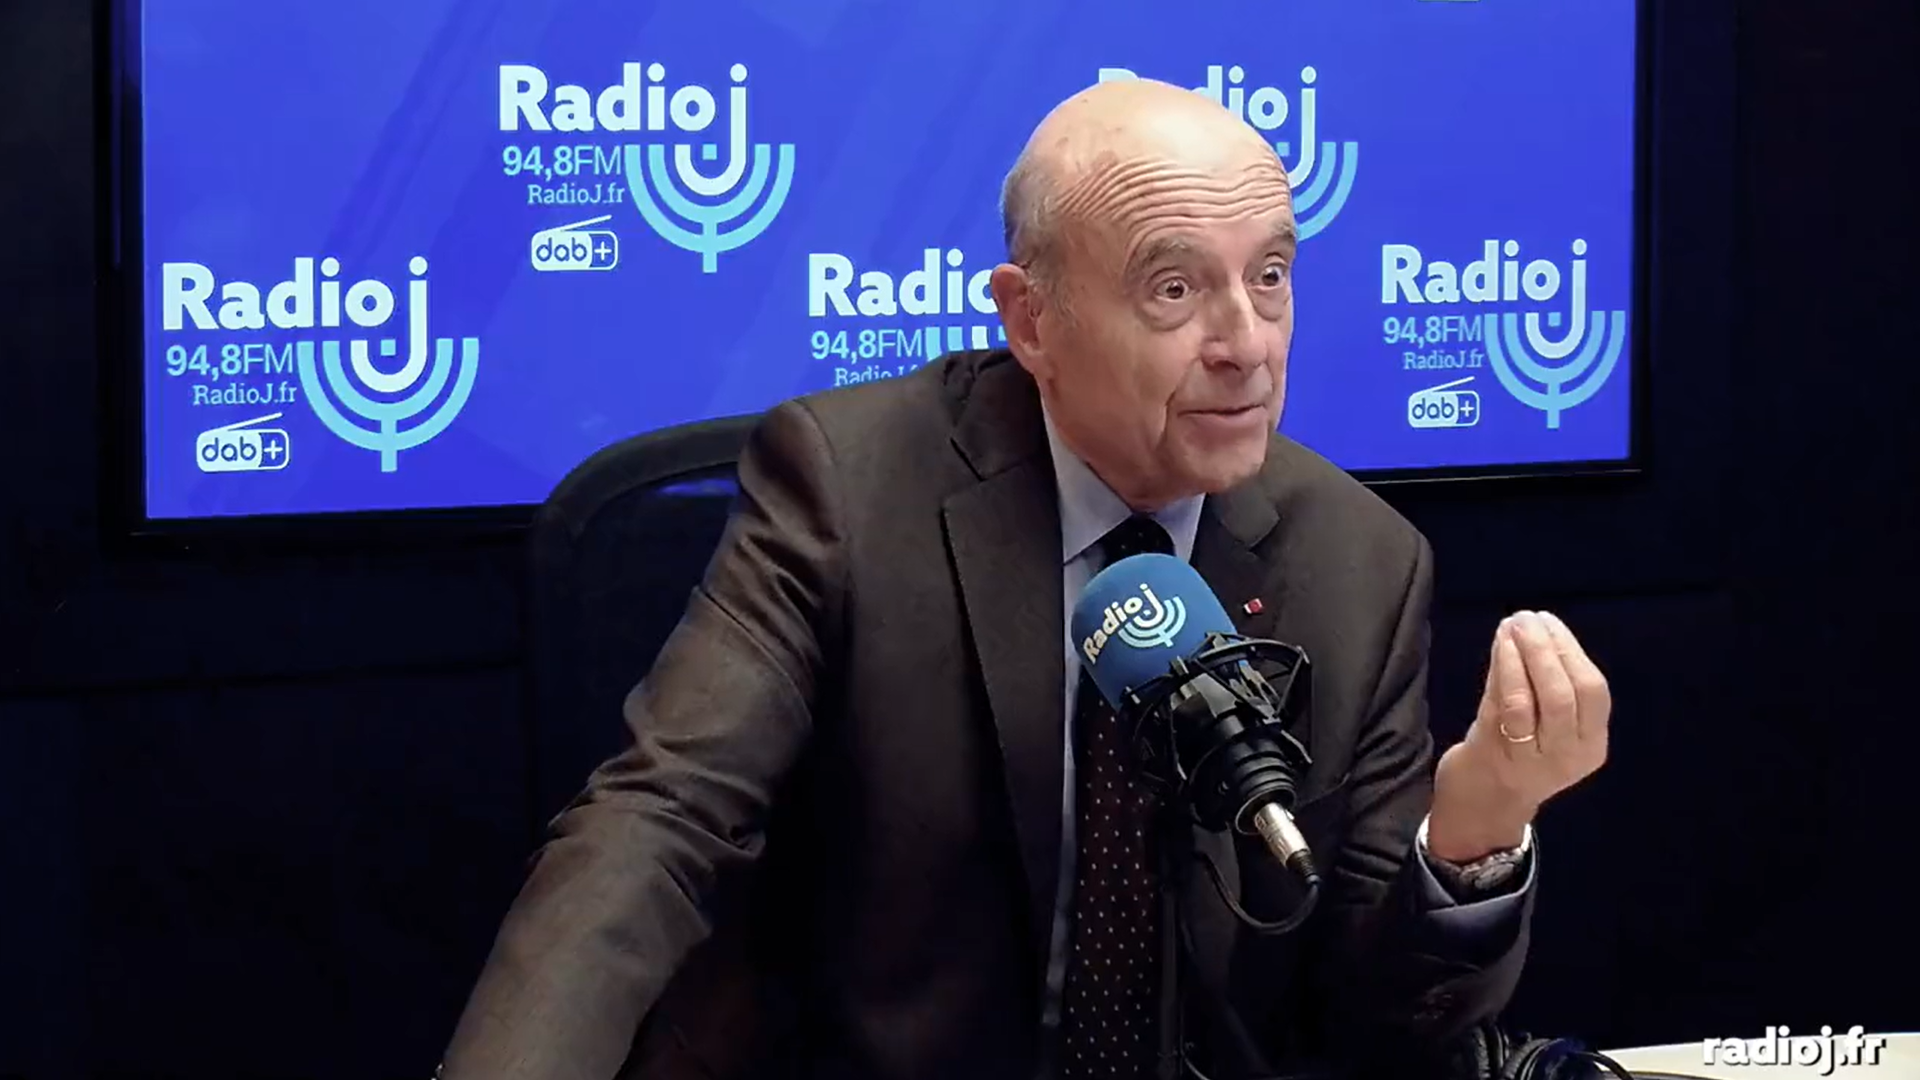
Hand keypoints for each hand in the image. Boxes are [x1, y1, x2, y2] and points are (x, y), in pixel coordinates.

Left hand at [1428, 610, 1609, 862]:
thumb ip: (1545, 682)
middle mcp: (1568, 757)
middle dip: (1549, 649)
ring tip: (1512, 625)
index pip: (1594, 693)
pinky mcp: (1498, 758)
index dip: (1572, 652)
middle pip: (1568, 695)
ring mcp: (1533, 761)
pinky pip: (1505, 708)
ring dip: (1524, 655)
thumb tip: (1533, 627)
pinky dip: (1504, 670)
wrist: (1482, 805)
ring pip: (1537, 700)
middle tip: (1528, 618)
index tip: (1550, 622)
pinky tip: (1499, 646)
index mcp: (1591, 746)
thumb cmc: (1516, 752)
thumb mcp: (1545, 724)